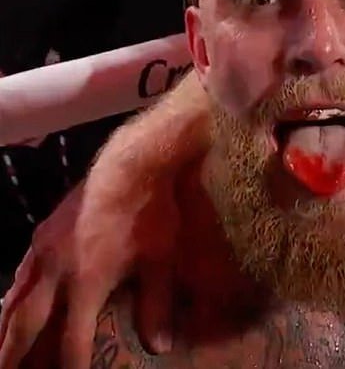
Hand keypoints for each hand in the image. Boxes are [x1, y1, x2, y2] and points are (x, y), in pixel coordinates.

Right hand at [0, 174, 179, 368]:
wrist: (132, 163)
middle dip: (15, 358)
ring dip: (4, 332)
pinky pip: (19, 275)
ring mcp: (44, 248)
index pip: (71, 340)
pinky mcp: (42, 231)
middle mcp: (55, 270)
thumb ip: (156, 304)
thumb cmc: (150, 211)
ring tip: (1, 353)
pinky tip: (10, 305)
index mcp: (86, 281)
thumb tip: (160, 346)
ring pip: (13, 300)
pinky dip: (9, 298)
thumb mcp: (160, 259)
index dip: (70, 366)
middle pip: (26, 326)